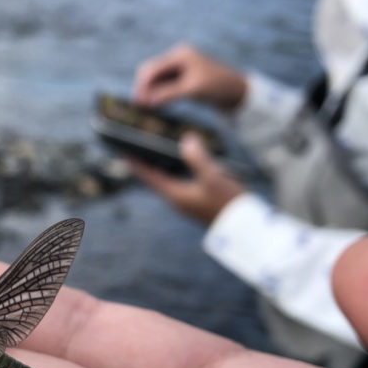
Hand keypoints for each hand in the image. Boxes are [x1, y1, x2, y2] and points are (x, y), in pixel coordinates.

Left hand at [128, 134, 246, 225]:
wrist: (245, 228)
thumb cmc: (228, 203)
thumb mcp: (213, 178)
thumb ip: (198, 158)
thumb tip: (185, 139)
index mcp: (175, 195)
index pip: (148, 176)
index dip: (135, 162)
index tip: (122, 149)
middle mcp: (177, 199)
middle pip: (156, 177)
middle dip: (147, 161)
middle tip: (138, 144)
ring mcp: (188, 201)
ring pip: (169, 179)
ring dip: (163, 164)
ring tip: (157, 147)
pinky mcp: (198, 201)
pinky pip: (181, 181)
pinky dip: (178, 169)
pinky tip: (185, 158)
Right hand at [132, 43, 247, 110]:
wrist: (239, 92)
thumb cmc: (218, 87)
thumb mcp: (192, 90)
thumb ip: (168, 94)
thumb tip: (147, 102)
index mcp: (180, 55)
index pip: (151, 69)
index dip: (142, 86)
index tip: (138, 104)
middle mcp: (178, 58)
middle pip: (151, 72)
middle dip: (144, 89)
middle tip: (139, 108)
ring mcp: (181, 68)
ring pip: (157, 80)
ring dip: (150, 93)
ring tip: (145, 109)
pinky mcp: (184, 78)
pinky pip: (165, 85)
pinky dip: (159, 95)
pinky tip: (156, 106)